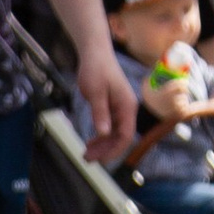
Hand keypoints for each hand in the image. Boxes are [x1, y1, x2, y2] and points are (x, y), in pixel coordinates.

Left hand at [77, 40, 135, 161]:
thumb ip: (100, 113)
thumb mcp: (95, 93)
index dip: (114, 150)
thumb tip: (104, 134)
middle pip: (120, 137)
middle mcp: (127, 109)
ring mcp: (120, 108)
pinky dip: (101, 136)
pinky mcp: (112, 107)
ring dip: (102, 145)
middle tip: (87, 159)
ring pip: (114, 134)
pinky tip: (91, 141)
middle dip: (105, 150)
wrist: (95, 53)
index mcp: (127, 106)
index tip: (100, 160)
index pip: (125, 135)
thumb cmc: (96, 69)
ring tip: (86, 153)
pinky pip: (110, 126)